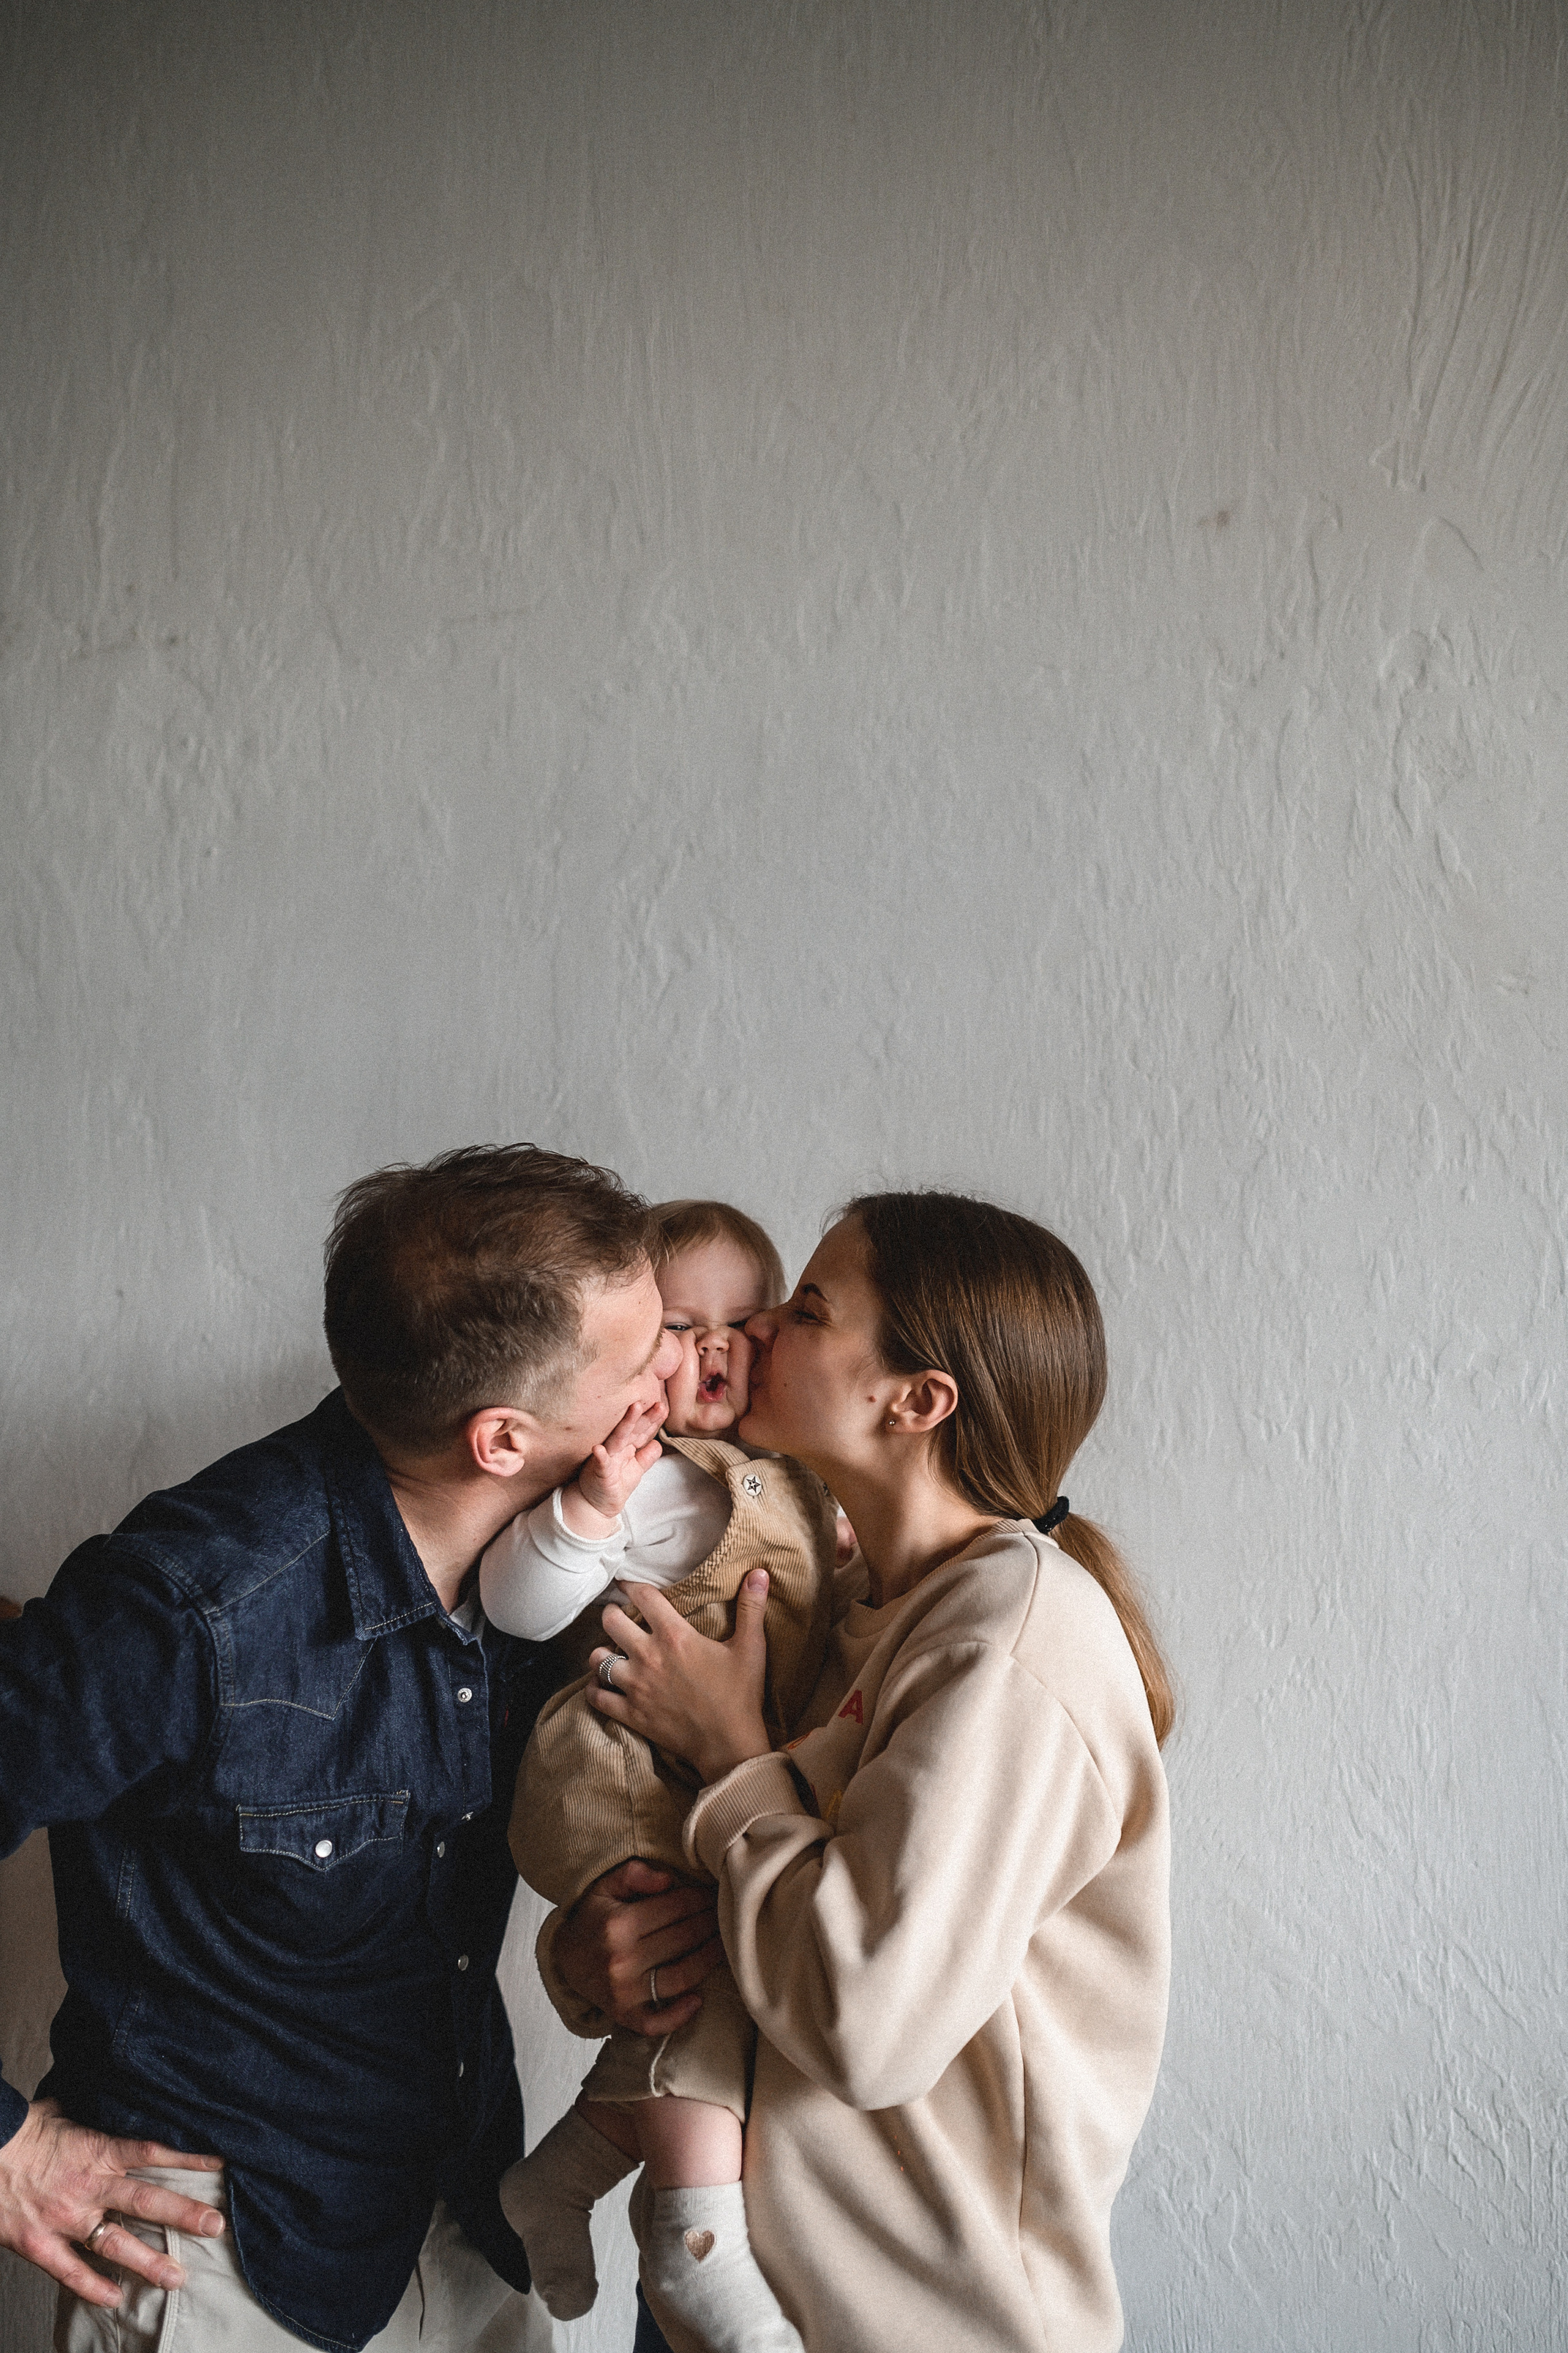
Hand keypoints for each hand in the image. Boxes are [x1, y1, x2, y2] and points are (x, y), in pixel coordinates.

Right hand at [0, 2099, 224, 2308]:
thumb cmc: (23, 2130)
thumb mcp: (65, 2114)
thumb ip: (93, 2118)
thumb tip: (114, 2096)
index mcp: (97, 2151)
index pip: (152, 2153)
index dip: (187, 2159)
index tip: (219, 2166)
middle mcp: (88, 2186)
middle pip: (146, 2202)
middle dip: (184, 2214)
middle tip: (215, 2226)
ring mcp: (65, 2219)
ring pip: (115, 2244)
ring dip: (149, 2262)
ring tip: (177, 2277)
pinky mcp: (39, 2244)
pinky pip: (71, 2272)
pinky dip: (93, 2288)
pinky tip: (115, 2298)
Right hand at [554, 1861, 723, 2034]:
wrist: (564, 1958)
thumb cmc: (593, 1917)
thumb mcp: (605, 1886)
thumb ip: (634, 1874)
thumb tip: (668, 1880)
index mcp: (618, 1924)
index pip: (676, 1907)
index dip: (701, 1898)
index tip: (715, 1892)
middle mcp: (622, 1960)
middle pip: (683, 1938)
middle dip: (710, 1922)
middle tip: (727, 1914)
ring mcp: (624, 1992)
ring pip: (681, 1976)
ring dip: (709, 1959)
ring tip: (724, 1944)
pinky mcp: (624, 2015)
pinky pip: (656, 2022)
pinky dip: (679, 2015)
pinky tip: (698, 2000)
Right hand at [566, 1400, 667, 1531]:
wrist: (595, 1505)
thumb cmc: (614, 1486)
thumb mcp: (635, 1470)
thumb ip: (646, 1457)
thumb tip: (658, 1443)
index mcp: (626, 1448)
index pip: (642, 1432)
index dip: (653, 1421)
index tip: (664, 1407)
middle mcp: (617, 1449)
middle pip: (633, 1429)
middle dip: (646, 1416)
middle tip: (659, 1403)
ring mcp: (607, 1459)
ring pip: (618, 1439)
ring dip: (626, 1424)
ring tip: (635, 1408)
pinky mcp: (599, 1473)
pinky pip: (600, 1463)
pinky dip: (600, 1456)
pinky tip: (598, 1448)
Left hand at [590, 1572, 772, 1784]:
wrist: (728, 1745)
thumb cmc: (740, 1695)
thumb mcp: (751, 1648)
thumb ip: (752, 1608)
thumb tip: (759, 1572)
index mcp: (675, 1636)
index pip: (643, 1597)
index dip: (631, 1585)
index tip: (626, 1583)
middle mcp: (648, 1656)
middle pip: (610, 1622)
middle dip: (612, 1614)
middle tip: (618, 1616)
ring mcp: (635, 1686)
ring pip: (598, 1659)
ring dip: (602, 1653)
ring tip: (611, 1652)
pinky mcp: (631, 1713)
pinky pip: (597, 1697)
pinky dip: (595, 1689)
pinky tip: (602, 1684)